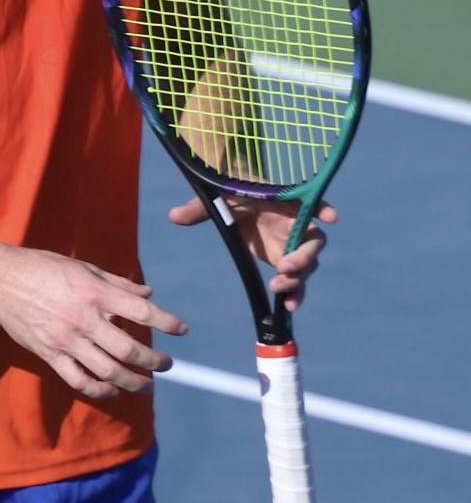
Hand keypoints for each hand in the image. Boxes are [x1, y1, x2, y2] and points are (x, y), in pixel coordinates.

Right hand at [0, 242, 187, 398]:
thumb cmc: (41, 268)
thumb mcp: (82, 267)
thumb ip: (117, 283)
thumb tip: (148, 294)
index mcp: (94, 292)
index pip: (141, 311)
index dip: (167, 322)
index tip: (181, 329)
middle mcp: (83, 319)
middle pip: (129, 350)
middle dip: (155, 361)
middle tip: (165, 364)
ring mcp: (66, 340)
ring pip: (109, 371)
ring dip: (134, 381)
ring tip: (147, 383)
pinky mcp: (49, 354)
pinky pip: (79, 380)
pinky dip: (101, 390)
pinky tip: (113, 390)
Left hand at [169, 195, 336, 311]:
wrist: (235, 199)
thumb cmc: (232, 193)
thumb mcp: (215, 198)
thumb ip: (198, 208)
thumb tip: (173, 216)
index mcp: (286, 203)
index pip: (312, 204)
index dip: (323, 209)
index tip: (330, 218)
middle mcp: (295, 225)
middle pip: (311, 243)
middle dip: (303, 257)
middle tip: (284, 268)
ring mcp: (290, 245)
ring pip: (305, 265)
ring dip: (298, 279)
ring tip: (280, 291)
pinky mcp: (283, 261)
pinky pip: (294, 279)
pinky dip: (294, 293)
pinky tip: (288, 308)